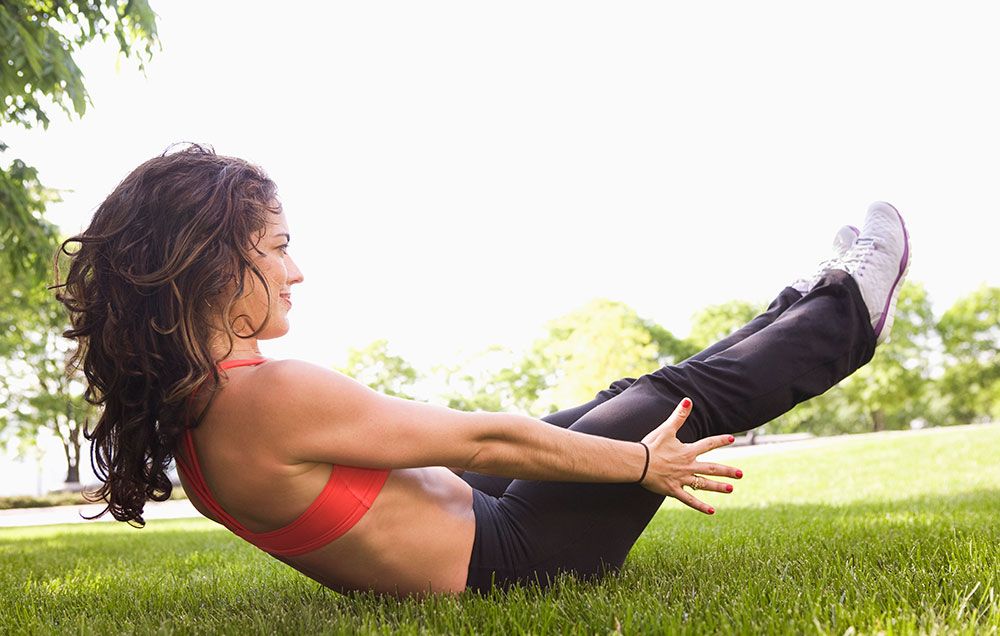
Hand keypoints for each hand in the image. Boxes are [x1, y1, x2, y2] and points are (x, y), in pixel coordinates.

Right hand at [639, 397, 742, 513]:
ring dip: (718, 487)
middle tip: (740, 474)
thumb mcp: (666, 429)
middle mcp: (688, 466)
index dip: (720, 440)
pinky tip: (712, 511)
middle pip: (711, 468)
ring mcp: (682, 480)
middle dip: (727, 471)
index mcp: (687, 451)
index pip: (707, 444)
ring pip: (704, 484)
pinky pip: (690, 500)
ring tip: (731, 489)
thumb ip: (679, 416)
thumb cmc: (651, 445)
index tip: (732, 439)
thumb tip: (688, 400)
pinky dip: (701, 506)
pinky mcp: (674, 490)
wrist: (639, 463)